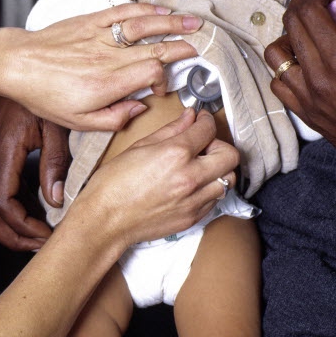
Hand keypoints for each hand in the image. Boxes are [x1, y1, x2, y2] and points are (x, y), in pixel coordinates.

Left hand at [0, 2, 200, 130]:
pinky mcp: (90, 21)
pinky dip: (144, 9)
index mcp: (106, 84)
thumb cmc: (44, 95)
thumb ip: (114, 118)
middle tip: (201, 46)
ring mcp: (99, 36)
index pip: (151, 73)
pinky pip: (122, 12)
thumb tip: (140, 106)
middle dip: (182, 46)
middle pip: (155, 48)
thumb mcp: (77, 122)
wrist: (16, 65)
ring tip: (194, 22)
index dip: (165, 79)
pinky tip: (160, 9)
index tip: (162, 87)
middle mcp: (106, 57)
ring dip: (171, 22)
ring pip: (143, 25)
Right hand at [0, 96, 72, 250]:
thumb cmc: (38, 88)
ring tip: (40, 233)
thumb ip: (56, 162)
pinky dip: (12, 208)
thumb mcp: (56, 124)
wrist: (14, 64)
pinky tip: (37, 210)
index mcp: (4, 149)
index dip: (24, 226)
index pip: (3, 202)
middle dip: (11, 236)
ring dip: (11, 225)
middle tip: (39, 244)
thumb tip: (56, 199)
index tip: (47, 233)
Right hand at [67, 108, 239, 250]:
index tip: (202, 120)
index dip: (206, 120)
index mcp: (174, 154)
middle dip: (219, 145)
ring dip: (217, 170)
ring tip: (198, 167)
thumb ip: (170, 130)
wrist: (105, 219)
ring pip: (227, 180)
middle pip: (230, 156)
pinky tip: (190, 186)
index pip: (207, 130)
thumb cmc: (113, 183)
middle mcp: (190, 177)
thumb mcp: (139, 147)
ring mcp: (193, 200)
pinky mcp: (193, 218)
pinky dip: (208, 189)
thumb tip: (189, 117)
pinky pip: (214, 200)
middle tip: (204, 145)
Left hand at [265, 0, 335, 196]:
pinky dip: (286, 68)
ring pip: (275, 56)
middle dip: (303, 6)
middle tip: (321, 3)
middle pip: (289, 27)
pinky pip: (278, 83)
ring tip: (310, 34)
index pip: (309, 13)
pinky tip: (305, 63)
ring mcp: (307, 98)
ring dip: (289, 37)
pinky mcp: (305, 114)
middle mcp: (317, 79)